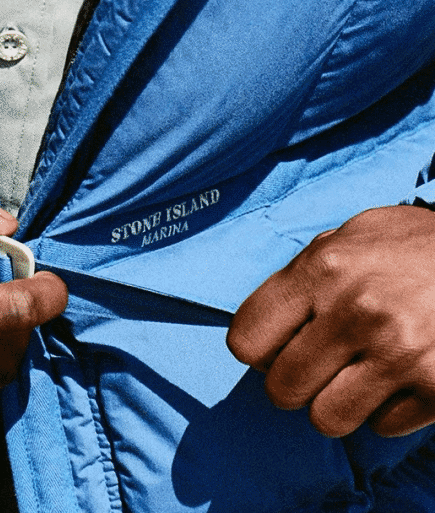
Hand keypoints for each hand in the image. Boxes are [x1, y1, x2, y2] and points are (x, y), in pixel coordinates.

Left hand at [227, 204, 434, 437]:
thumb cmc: (415, 245)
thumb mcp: (353, 236)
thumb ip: (306, 273)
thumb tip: (269, 324)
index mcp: (323, 268)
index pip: (247, 339)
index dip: (258, 350)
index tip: (276, 346)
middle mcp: (355, 311)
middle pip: (282, 389)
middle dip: (294, 382)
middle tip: (319, 364)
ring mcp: (398, 354)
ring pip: (326, 418)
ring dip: (337, 402)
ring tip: (358, 374)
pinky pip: (381, 426)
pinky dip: (386, 409)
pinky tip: (400, 377)